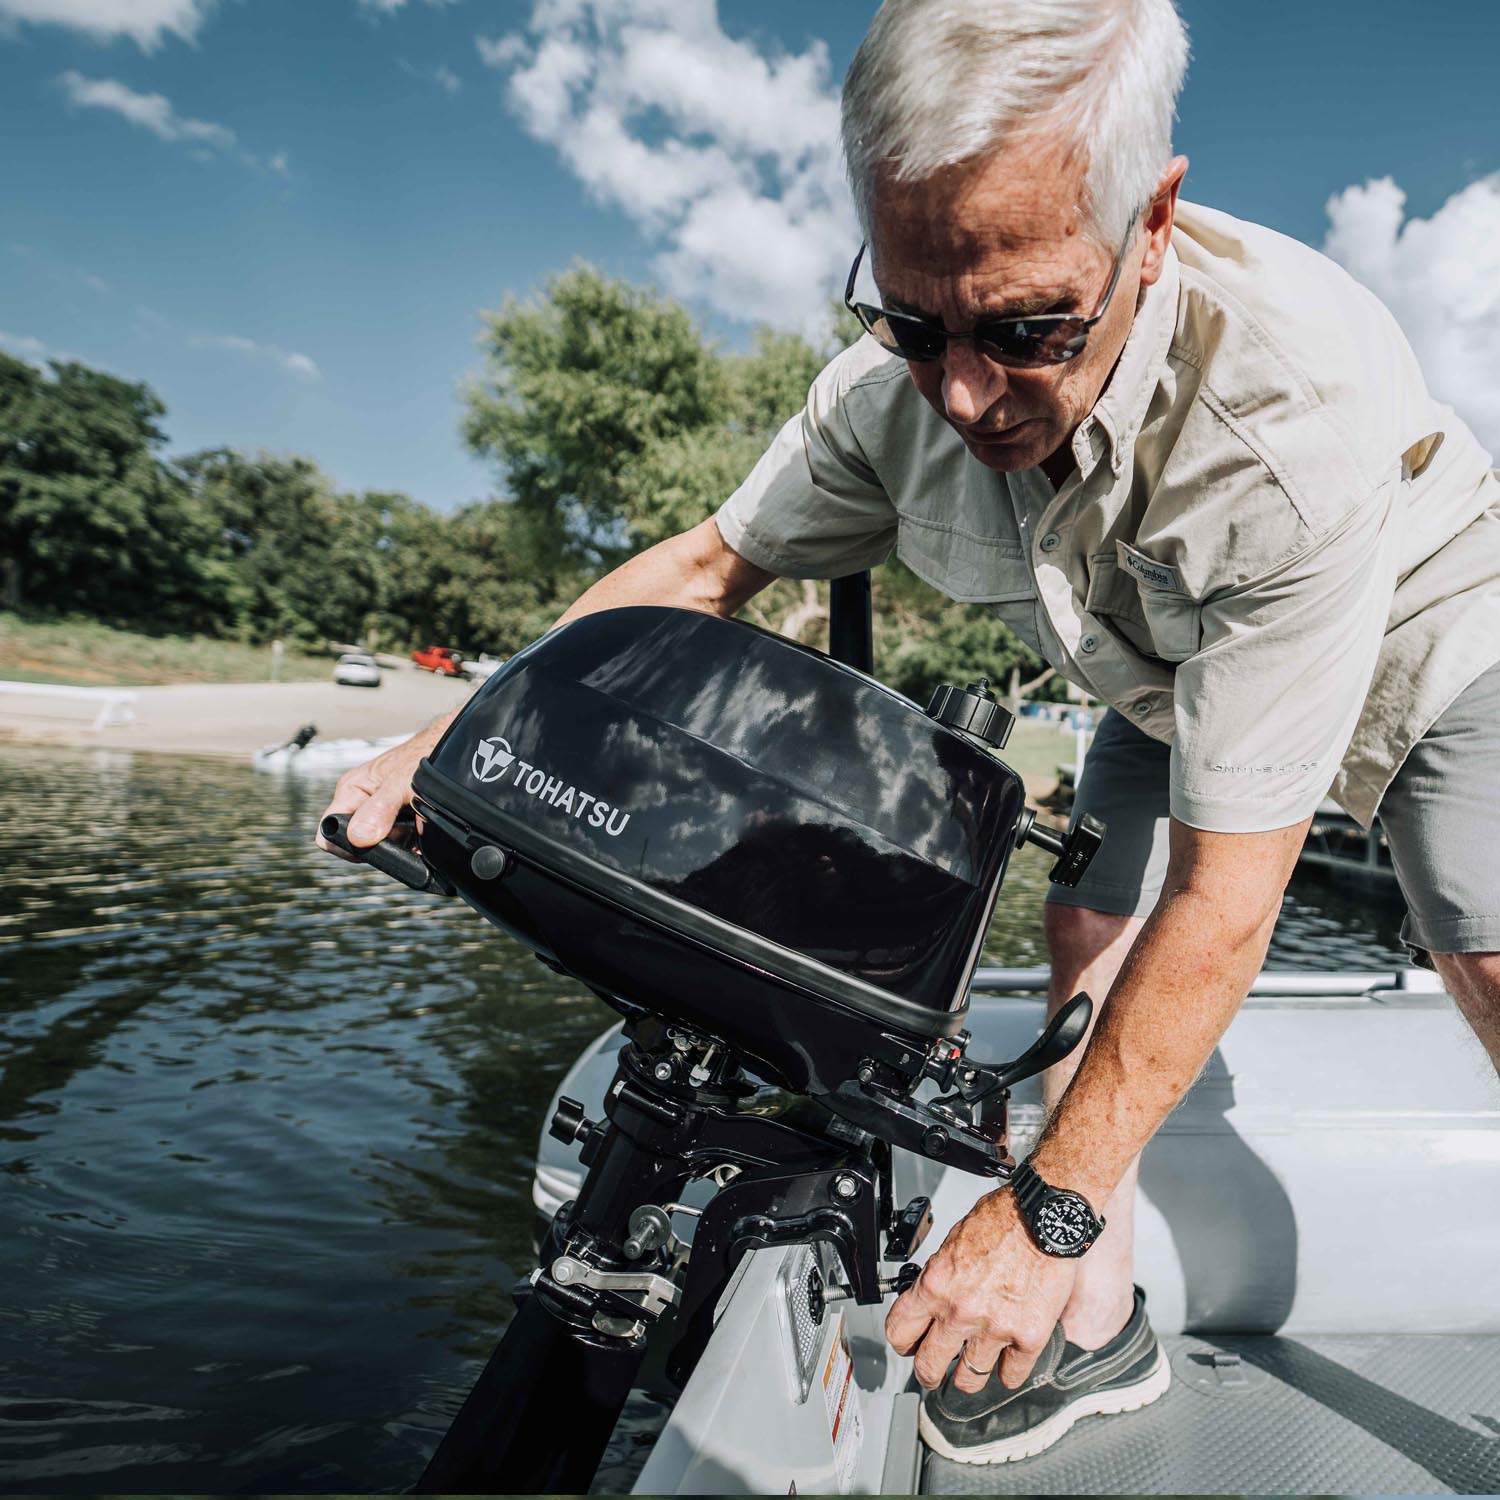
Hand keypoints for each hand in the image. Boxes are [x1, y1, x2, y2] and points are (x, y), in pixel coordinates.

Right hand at [314, 721, 446, 856]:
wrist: (454, 751)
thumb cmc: (425, 754)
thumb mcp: (401, 782)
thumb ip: (380, 809)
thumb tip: (359, 837)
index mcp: (352, 790)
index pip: (328, 830)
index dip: (344, 846)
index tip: (370, 848)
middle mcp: (363, 803)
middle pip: (356, 843)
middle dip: (379, 846)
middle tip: (402, 834)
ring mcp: (382, 815)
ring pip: (382, 846)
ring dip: (400, 846)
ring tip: (417, 829)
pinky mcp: (403, 823)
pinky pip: (402, 845)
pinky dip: (413, 846)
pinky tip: (424, 835)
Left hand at [885, 1187, 1077, 1392]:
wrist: (1043, 1218)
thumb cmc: (1002, 1222)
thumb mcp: (952, 1244)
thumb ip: (940, 1279)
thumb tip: (931, 1301)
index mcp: (936, 1285)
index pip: (899, 1331)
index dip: (902, 1342)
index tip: (909, 1345)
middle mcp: (961, 1311)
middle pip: (929, 1366)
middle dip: (928, 1373)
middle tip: (933, 1372)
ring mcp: (995, 1328)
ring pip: (969, 1379)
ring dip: (968, 1377)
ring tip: (971, 1369)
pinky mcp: (1029, 1337)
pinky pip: (1011, 1375)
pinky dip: (1008, 1372)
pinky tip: (1006, 1361)